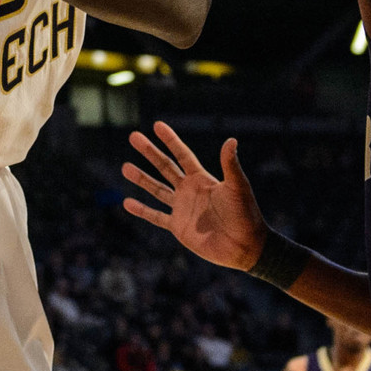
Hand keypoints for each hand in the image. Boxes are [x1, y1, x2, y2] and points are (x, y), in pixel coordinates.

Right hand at [120, 122, 269, 273]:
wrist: (245, 245)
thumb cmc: (245, 214)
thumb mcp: (238, 187)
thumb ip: (230, 165)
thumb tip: (231, 140)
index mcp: (202, 179)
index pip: (182, 155)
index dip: (170, 140)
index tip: (157, 125)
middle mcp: (190, 190)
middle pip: (165, 167)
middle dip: (149, 152)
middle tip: (133, 137)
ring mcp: (182, 208)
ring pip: (157, 189)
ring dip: (141, 178)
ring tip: (125, 167)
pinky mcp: (178, 227)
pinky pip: (156, 216)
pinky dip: (142, 210)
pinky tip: (127, 202)